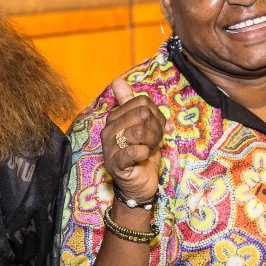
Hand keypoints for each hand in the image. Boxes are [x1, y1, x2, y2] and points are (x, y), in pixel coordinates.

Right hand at [101, 77, 167, 202]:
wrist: (139, 185)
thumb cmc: (141, 155)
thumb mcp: (142, 126)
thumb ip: (132, 104)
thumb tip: (117, 80)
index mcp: (115, 118)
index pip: (142, 102)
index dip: (156, 115)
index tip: (156, 129)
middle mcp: (109, 130)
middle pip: (142, 113)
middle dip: (155, 128)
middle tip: (153, 141)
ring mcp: (111, 147)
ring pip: (140, 131)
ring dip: (152, 141)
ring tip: (149, 148)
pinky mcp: (116, 164)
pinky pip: (133, 151)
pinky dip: (144, 153)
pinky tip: (143, 156)